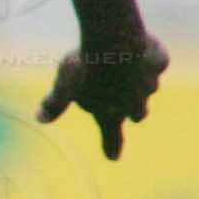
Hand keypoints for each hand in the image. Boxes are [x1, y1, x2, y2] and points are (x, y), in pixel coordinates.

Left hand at [36, 34, 166, 160]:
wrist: (115, 40)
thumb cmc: (85, 67)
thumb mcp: (63, 86)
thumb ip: (55, 103)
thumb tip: (40, 118)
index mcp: (110, 112)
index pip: (110, 135)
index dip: (111, 146)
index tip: (113, 158)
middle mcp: (134, 102)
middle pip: (138, 113)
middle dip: (134, 112)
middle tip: (131, 111)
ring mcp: (150, 82)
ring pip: (149, 87)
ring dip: (141, 82)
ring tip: (130, 70)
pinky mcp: (158, 61)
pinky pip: (155, 60)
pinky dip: (148, 56)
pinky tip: (139, 47)